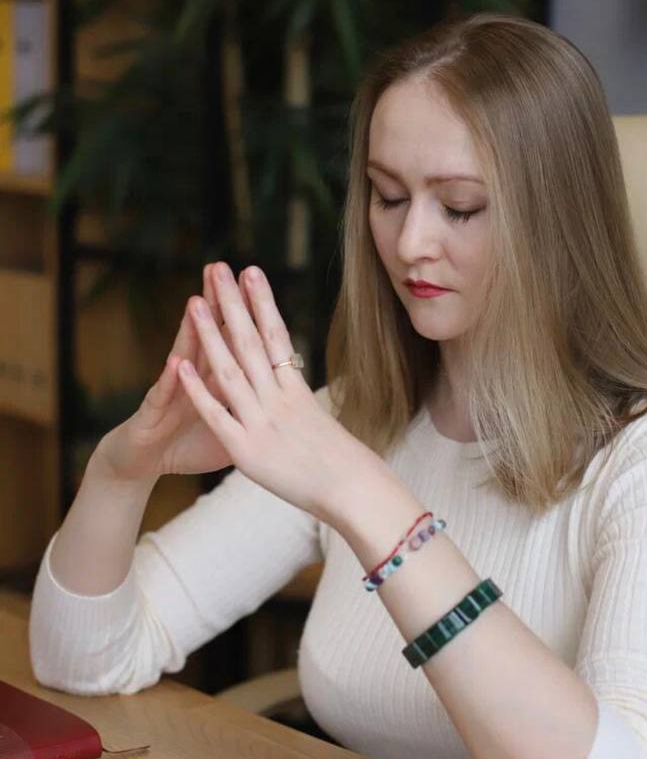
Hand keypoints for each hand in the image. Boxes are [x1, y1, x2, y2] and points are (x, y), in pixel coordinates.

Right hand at [95, 264, 243, 485]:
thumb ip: (253, 409)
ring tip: (197, 301)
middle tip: (223, 269)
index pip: (233, 340)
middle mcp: (193, 379)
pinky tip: (174, 362)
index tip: (256, 282)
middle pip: (209, 336)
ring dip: (190, 331)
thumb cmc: (187, 443)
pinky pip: (163, 397)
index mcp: (216, 380)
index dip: (245, 314)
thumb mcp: (230, 429)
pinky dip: (171, 381)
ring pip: (183, 357)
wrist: (142, 463)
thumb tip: (285, 397)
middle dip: (218, 305)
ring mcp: (172, 393)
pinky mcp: (153, 415)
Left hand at [177, 262, 376, 523]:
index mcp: (296, 390)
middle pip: (251, 341)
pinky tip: (182, 365)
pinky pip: (218, 414)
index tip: (251, 271)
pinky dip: (198, 389)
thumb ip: (299, 402)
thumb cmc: (345, 464)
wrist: (352, 490)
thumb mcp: (321, 423)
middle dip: (233, 303)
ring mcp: (262, 421)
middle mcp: (279, 398)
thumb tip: (292, 384)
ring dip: (210, 334)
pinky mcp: (246, 449)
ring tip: (195, 302)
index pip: (277, 335)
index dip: (262, 302)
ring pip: (231, 369)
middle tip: (218, 268)